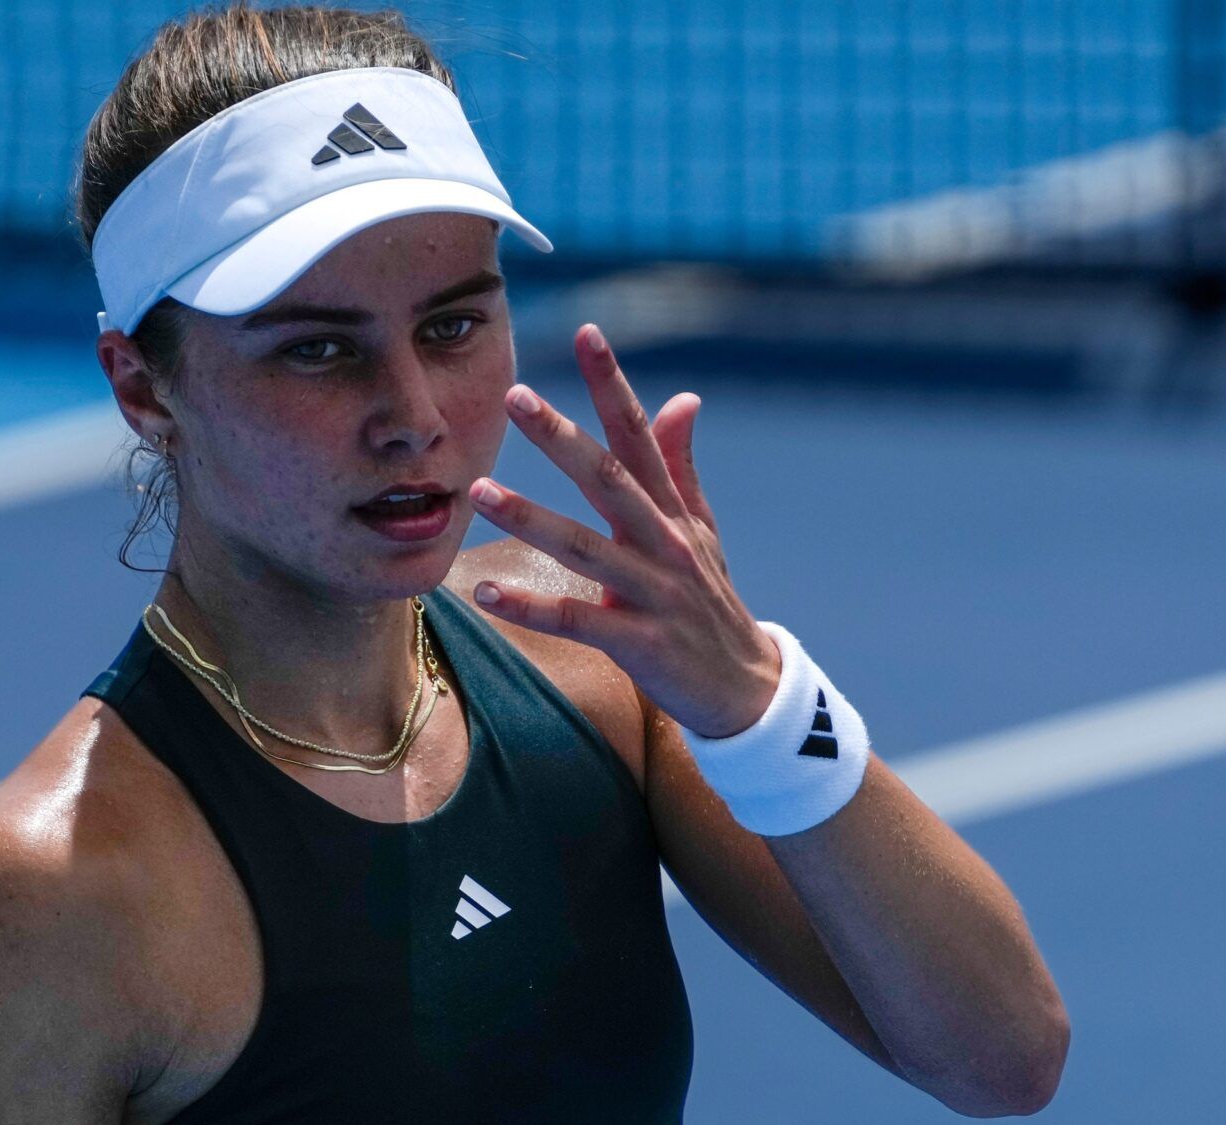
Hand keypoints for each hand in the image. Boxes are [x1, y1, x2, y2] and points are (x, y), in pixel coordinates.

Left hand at [467, 323, 780, 738]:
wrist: (746, 689)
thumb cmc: (709, 604)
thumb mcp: (701, 531)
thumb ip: (681, 465)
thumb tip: (682, 396)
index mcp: (672, 512)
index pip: (640, 436)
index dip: (613, 384)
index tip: (586, 332)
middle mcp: (665, 543)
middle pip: (609, 479)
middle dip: (561, 437)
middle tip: (516, 395)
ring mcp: (654, 592)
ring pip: (585, 547)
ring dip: (530, 517)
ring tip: (479, 490)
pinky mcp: (641, 642)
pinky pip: (577, 620)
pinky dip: (531, 606)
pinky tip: (484, 592)